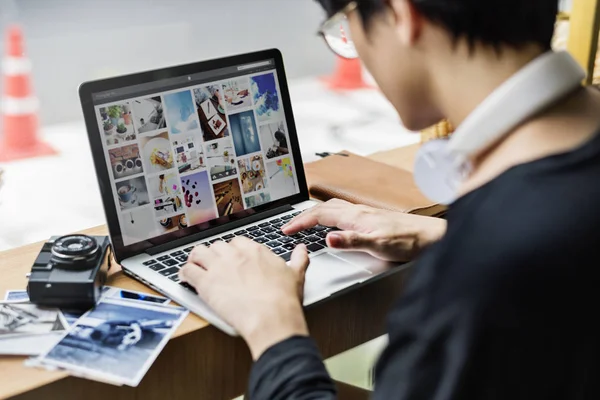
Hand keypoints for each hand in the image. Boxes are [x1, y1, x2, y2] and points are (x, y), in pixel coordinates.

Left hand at [179, 238, 309, 359]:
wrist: (271, 317)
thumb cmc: (284, 300)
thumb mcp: (296, 275)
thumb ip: (298, 259)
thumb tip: (302, 250)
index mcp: (255, 250)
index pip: (237, 241)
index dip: (232, 250)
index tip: (232, 259)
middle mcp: (235, 254)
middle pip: (217, 246)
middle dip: (214, 255)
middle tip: (214, 265)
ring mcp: (218, 267)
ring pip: (198, 252)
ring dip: (196, 259)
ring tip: (195, 266)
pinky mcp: (205, 283)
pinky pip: (188, 270)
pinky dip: (184, 273)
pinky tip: (185, 277)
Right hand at [282, 199, 446, 261]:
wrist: (432, 236)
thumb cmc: (410, 241)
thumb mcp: (379, 245)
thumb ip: (352, 241)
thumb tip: (328, 238)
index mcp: (356, 217)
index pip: (320, 215)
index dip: (300, 222)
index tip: (286, 230)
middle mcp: (359, 211)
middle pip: (323, 208)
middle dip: (303, 216)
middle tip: (289, 226)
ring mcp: (365, 213)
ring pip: (333, 208)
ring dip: (315, 214)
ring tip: (304, 223)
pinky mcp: (372, 218)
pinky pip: (342, 212)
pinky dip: (329, 215)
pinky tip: (333, 223)